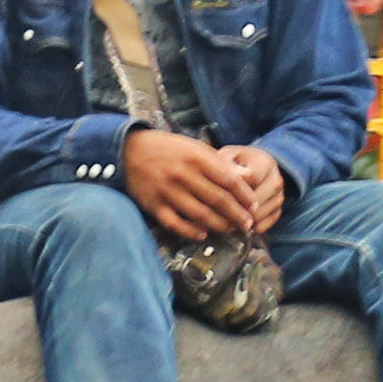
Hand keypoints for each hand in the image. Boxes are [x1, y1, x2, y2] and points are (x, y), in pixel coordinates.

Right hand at [116, 131, 245, 244]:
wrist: (129, 150)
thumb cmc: (168, 149)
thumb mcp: (194, 147)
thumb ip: (219, 163)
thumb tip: (246, 179)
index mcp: (196, 157)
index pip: (229, 180)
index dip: (245, 196)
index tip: (254, 206)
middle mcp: (183, 174)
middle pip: (219, 200)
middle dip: (237, 215)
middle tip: (248, 224)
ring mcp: (168, 192)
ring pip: (201, 215)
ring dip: (219, 226)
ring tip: (230, 230)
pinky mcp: (154, 206)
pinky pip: (176, 225)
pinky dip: (192, 232)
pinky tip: (203, 234)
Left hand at [211, 143, 285, 232]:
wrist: (254, 165)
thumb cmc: (236, 162)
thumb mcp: (228, 156)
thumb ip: (227, 164)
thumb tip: (236, 177)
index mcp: (264, 162)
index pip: (252, 178)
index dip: (234, 188)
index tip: (218, 194)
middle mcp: (276, 179)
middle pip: (257, 201)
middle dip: (237, 208)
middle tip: (218, 213)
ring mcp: (278, 196)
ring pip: (260, 215)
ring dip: (243, 220)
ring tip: (226, 220)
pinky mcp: (278, 210)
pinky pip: (267, 224)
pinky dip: (251, 228)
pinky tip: (239, 227)